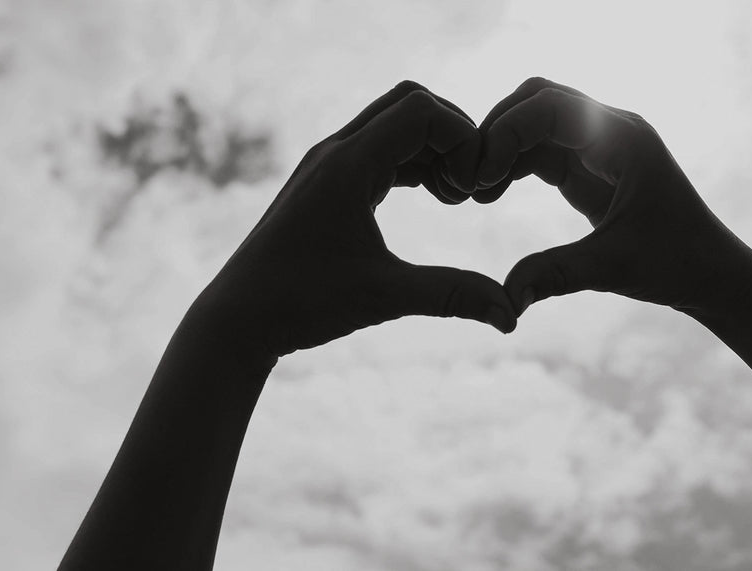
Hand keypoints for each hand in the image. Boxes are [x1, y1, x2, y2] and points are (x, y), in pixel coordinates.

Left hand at [203, 81, 516, 358]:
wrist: (238, 318)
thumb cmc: (302, 303)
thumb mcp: (385, 297)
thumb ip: (452, 295)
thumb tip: (512, 314)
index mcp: (347, 164)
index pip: (421, 110)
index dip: (463, 138)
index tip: (474, 189)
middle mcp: (334, 152)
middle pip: (409, 103)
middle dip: (451, 134)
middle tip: (470, 185)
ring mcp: (326, 164)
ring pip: (392, 125)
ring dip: (432, 149)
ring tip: (455, 197)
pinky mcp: (324, 182)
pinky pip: (377, 149)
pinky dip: (410, 162)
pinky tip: (432, 199)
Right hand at [474, 77, 751, 315]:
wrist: (709, 271)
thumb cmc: (675, 263)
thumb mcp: (612, 269)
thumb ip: (555, 275)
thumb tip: (505, 300)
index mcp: (622, 138)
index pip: (549, 104)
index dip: (506, 131)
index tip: (480, 177)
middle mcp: (609, 129)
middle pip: (536, 98)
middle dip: (496, 130)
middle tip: (468, 177)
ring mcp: (597, 144)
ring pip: (532, 119)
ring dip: (499, 146)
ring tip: (474, 191)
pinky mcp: (586, 165)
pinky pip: (537, 147)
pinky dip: (510, 163)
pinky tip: (490, 194)